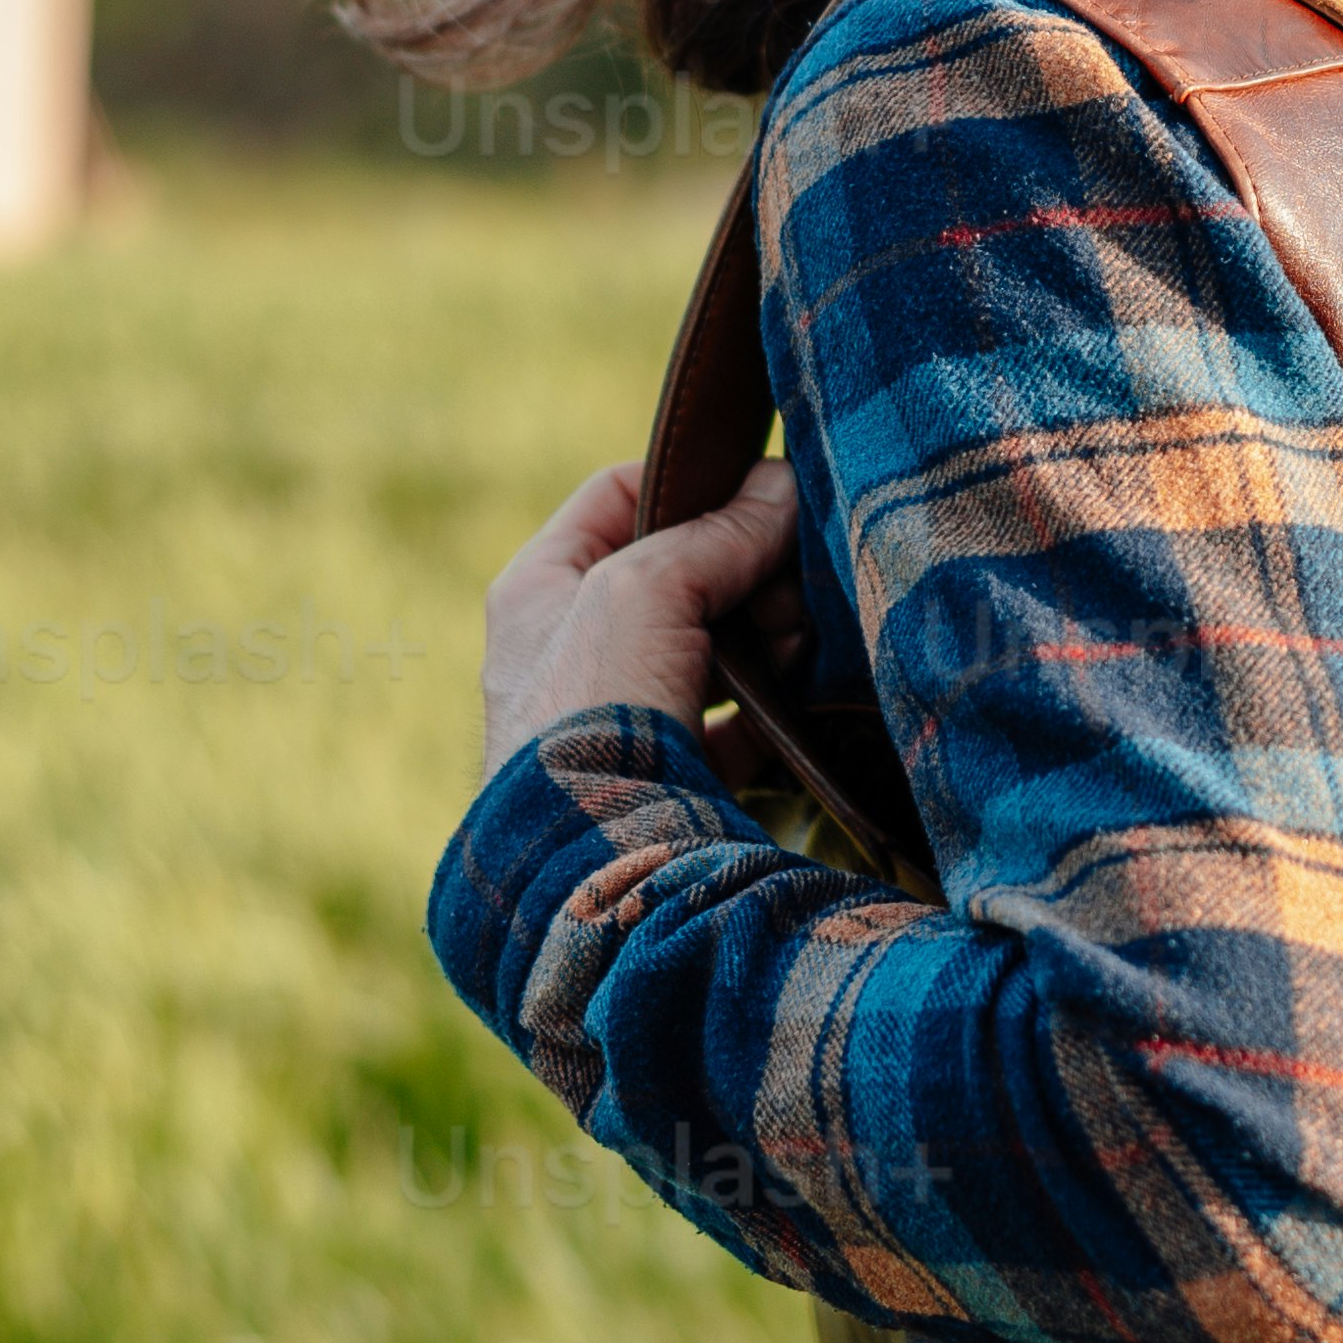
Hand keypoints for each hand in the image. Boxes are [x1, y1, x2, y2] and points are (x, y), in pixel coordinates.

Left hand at [479, 452, 799, 776]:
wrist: (587, 860)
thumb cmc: (591, 710)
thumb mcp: (648, 590)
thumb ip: (718, 534)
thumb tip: (783, 488)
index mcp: (539, 588)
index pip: (619, 495)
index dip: (693, 482)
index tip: (762, 489)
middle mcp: (572, 647)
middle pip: (678, 572)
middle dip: (746, 569)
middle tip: (790, 580)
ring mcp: (619, 715)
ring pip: (711, 644)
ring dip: (766, 635)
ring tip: (798, 642)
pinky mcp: (665, 775)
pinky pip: (733, 725)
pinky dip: (772, 709)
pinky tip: (803, 699)